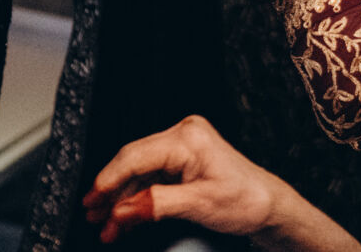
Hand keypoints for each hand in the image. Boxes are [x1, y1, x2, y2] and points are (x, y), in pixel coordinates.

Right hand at [82, 116, 286, 243]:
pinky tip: (124, 216)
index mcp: (188, 138)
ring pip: (139, 172)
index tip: (92, 201)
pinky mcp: (182, 158)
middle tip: (93, 216)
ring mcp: (182, 145)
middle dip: (111, 193)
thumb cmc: (246, 200)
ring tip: (106, 225)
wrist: (268, 206)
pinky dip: (137, 197)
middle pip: (133, 162)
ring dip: (121, 199)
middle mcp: (183, 134)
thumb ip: (156, 205)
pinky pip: (151, 176)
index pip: (135, 156)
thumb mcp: (200, 205)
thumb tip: (121, 210)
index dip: (108, 180)